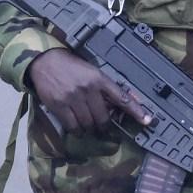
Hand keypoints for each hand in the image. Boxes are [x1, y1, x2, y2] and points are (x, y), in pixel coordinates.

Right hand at [26, 48, 151, 133]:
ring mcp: (73, 98)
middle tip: (103, 127)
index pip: (122, 97)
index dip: (136, 111)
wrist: (44, 61)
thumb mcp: (91, 71)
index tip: (147, 120)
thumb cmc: (70, 66)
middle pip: (103, 117)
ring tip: (88, 127)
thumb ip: (105, 86)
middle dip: (104, 126)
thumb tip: (121, 102)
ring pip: (88, 124)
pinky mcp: (60, 105)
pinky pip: (73, 126)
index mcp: (99, 78)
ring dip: (90, 129)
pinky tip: (77, 128)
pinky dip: (77, 130)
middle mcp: (88, 88)